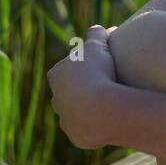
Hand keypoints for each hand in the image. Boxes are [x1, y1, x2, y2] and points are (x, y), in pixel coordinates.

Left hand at [47, 24, 118, 149]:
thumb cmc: (98, 72)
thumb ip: (96, 34)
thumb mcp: (98, 46)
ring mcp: (65, 120)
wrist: (101, 109)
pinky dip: (96, 125)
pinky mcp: (76, 136)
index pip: (66, 68)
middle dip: (84, 89)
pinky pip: (86, 130)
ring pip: (76, 113)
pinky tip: (110, 118)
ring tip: (109, 104)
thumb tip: (100, 28)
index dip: (83, 66)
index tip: (98, 66)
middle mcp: (56, 99)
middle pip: (69, 92)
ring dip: (89, 109)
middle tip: (106, 85)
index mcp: (56, 76)